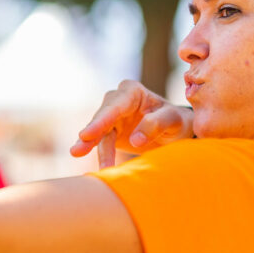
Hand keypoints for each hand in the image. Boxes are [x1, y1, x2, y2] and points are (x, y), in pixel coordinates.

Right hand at [70, 80, 193, 167]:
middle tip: (77, 149)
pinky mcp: (109, 132)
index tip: (87, 134)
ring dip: (88, 145)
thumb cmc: (177, 121)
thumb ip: (157, 124)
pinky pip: (100, 143)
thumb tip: (135, 139)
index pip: (115, 106)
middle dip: (90, 133)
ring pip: (98, 132)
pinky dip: (95, 152)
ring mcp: (111, 116)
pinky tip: (87, 160)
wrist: (176, 131)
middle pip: (102, 117)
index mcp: (133, 92)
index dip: (101, 120)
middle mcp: (118, 100)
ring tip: (76, 154)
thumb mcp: (174, 121)